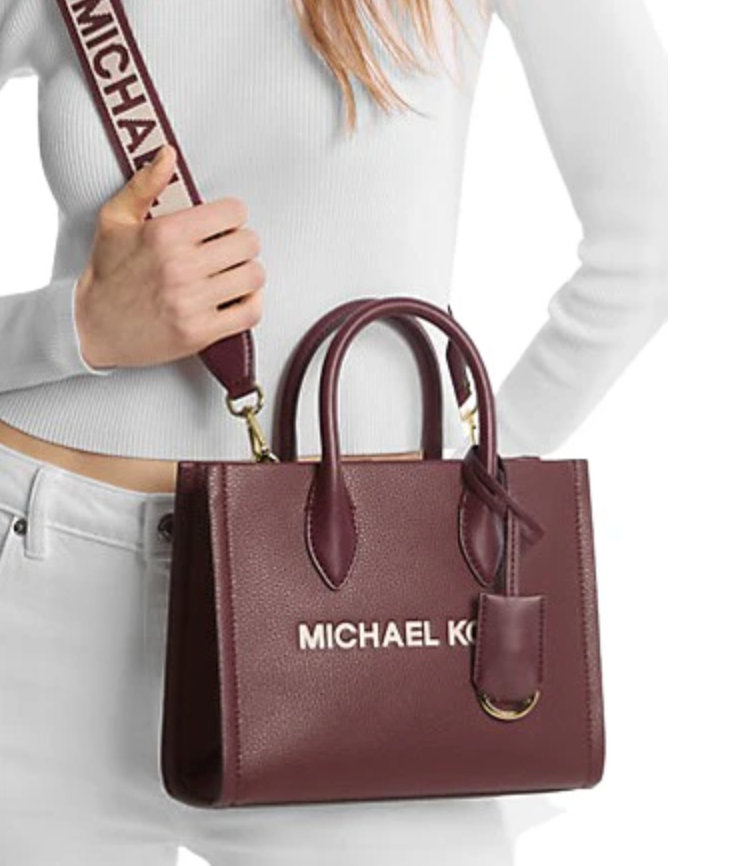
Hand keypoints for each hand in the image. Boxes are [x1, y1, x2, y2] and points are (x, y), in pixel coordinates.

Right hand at [74, 144, 265, 369]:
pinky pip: (250, 313)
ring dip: (248, 272)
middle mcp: (180, 268)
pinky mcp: (200, 332)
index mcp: (165, 235)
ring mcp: (192, 302)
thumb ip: (145, 185)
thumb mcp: (115, 219)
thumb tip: (168, 154)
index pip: (232, 212)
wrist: (94, 327)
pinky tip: (238, 297)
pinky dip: (251, 304)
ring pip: (253, 276)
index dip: (232, 215)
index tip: (224, 223)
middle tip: (230, 248)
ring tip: (234, 272)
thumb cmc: (107, 274)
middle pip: (248, 243)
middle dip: (242, 242)